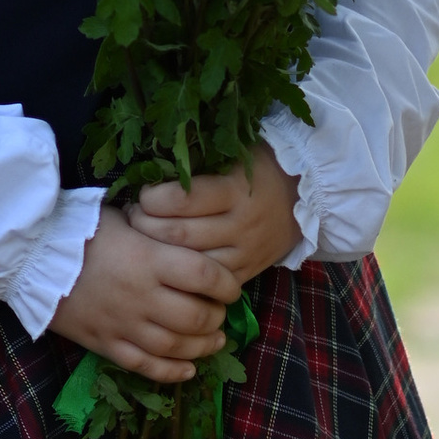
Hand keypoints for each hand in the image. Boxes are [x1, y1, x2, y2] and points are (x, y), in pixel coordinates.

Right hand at [50, 206, 242, 384]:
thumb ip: (155, 230)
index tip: (232, 286)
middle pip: (196, 317)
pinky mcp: (104, 344)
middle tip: (220, 312)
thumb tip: (184, 230)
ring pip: (175, 347)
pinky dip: (172, 372)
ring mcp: (122, 324)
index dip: (227, 284)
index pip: (205, 275)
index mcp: (148, 258)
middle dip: (217, 317)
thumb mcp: (122, 217)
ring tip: (214, 340)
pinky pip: (145, 367)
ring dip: (202, 346)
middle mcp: (141, 295)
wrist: (28, 257)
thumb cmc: (77, 230)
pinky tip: (188, 369)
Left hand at [126, 143, 302, 285]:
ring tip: (142, 239)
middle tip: (132, 217)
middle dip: (145, 226)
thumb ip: (197, 163)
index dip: (153, 198)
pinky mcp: (245, 273)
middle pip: (179, 234)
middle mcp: (241, 224)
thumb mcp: (233, 155)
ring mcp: (244, 253)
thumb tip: (148, 166)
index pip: (183, 199)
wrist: (306, 198)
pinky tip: (166, 262)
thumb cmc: (258, 168)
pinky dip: (181, 274)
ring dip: (158, 253)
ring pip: (190, 264)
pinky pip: (207, 283)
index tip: (143, 193)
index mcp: (236, 189)